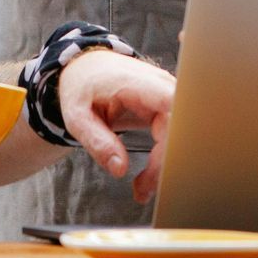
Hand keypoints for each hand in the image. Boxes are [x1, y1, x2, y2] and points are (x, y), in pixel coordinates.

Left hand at [56, 49, 175, 201]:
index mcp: (136, 83)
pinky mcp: (167, 105)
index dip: (172, 137)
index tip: (157, 168)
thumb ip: (96, 141)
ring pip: (180, 133)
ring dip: (165, 162)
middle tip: (143, 189)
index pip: (170, 106)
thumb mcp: (76, 116)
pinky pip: (174, 133)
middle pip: (179, 125)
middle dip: (165, 162)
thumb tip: (120, 169)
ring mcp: (166, 94)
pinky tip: (148, 174)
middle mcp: (158, 85)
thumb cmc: (81, 87)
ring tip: (142, 187)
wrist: (85, 67)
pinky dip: (164, 156)